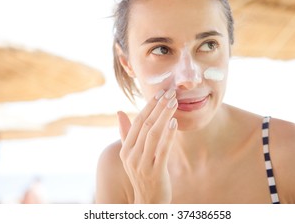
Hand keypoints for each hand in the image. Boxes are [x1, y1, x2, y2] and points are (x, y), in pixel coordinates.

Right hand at [117, 89, 177, 203]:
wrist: (148, 202)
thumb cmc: (142, 174)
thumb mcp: (131, 155)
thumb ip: (126, 133)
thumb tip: (119, 111)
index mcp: (126, 149)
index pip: (137, 122)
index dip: (149, 105)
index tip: (160, 92)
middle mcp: (131, 155)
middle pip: (146, 125)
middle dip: (159, 106)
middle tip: (170, 92)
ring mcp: (142, 164)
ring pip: (153, 134)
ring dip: (164, 116)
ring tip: (174, 102)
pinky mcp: (155, 172)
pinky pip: (162, 150)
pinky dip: (168, 135)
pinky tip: (175, 122)